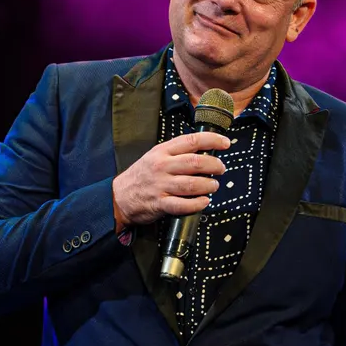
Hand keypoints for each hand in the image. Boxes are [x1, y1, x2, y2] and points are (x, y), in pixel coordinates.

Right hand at [112, 130, 230, 227]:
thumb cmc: (142, 176)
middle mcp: (162, 166)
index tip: (225, 143)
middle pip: (195, 163)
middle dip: (214, 165)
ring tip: (214, 186)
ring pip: (192, 184)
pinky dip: (197, 204)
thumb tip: (205, 151)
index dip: (212, 140)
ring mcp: (161, 185)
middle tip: (221, 168)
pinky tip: (204, 201)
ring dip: (208, 185)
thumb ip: (177, 153)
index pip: (191, 141)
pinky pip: (183, 205)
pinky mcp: (160, 203)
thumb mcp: (155, 156)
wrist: (119, 196)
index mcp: (162, 151)